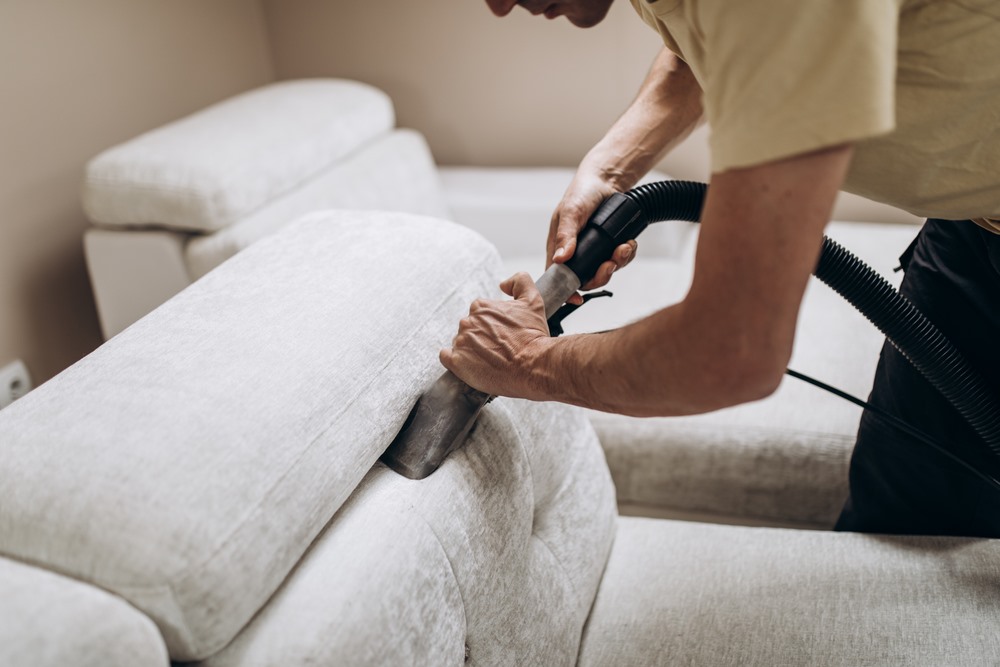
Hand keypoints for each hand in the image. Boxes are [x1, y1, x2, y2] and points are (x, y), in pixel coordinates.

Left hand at [439, 272, 554, 398]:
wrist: (534, 365)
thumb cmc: (533, 337)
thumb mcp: (533, 301)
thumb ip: (519, 281)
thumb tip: (503, 285)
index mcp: (480, 307)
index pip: (478, 314)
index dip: (491, 326)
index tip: (502, 335)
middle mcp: (466, 322)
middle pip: (469, 329)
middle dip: (481, 338)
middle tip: (498, 349)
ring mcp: (460, 342)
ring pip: (460, 344)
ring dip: (471, 350)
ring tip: (490, 360)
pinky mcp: (457, 362)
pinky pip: (447, 358)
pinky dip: (456, 360)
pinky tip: (470, 365)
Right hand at [549, 169, 637, 303]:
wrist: (606, 180)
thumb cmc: (581, 193)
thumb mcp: (571, 212)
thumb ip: (565, 235)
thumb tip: (560, 259)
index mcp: (559, 248)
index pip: (557, 278)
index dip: (566, 292)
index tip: (577, 299)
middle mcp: (576, 254)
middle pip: (585, 280)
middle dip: (600, 276)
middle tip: (609, 264)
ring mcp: (594, 252)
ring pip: (605, 272)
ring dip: (617, 263)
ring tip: (624, 247)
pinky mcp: (609, 247)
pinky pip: (619, 260)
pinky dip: (626, 254)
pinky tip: (628, 242)